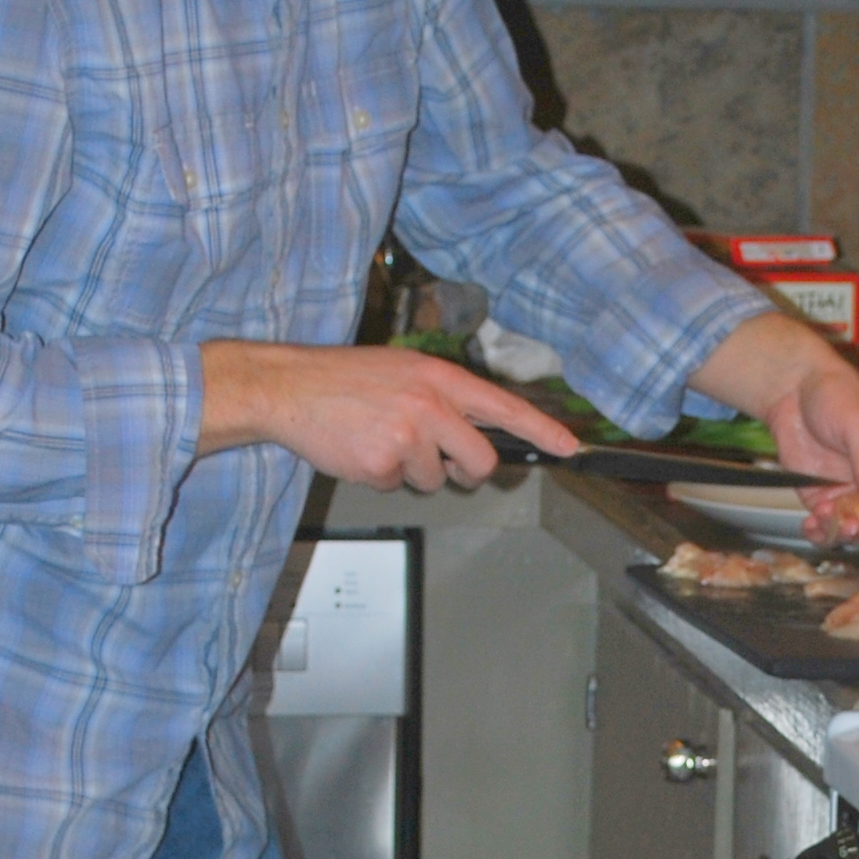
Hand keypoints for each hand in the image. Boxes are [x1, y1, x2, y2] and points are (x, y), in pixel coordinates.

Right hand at [198, 338, 582, 491]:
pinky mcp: (383, 461)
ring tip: (378, 440)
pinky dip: (381, 478)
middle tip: (438, 462)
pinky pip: (399, 486)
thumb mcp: (402, 372)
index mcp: (438, 376)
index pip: (503, 406)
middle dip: (464, 472)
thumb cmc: (343, 381)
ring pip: (435, 479)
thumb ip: (441, 398)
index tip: (570, 447)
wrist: (289, 387)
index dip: (541, 430)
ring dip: (411, 472)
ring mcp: (407, 433)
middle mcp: (429, 403)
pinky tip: (360, 451)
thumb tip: (476, 432)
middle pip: (480, 461)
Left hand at [697, 309, 858, 517]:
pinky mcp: (826, 499)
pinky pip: (828, 526)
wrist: (793, 389)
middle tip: (852, 525)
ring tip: (827, 519)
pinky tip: (811, 524)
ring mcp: (854, 493)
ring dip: (843, 532)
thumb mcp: (858, 424)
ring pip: (857, 529)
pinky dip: (821, 532)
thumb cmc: (836, 393)